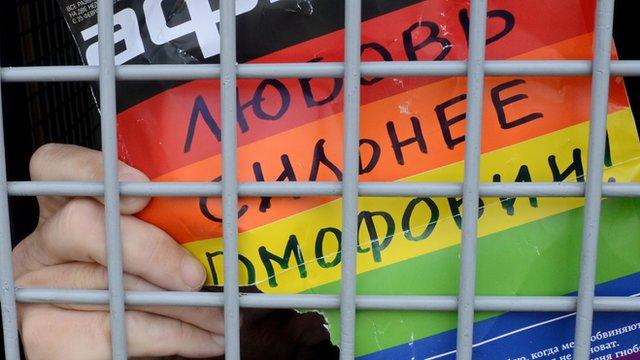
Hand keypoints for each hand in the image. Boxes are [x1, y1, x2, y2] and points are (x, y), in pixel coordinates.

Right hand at [12, 143, 224, 358]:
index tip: (143, 190)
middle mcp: (42, 246)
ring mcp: (38, 291)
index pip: (54, 166)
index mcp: (64, 209)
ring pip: (110, 285)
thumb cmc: (150, 288)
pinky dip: (174, 337)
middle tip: (197, 276)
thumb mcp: (154, 245)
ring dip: (181, 304)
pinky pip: (120, 330)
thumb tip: (221, 215)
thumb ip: (168, 223)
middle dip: (150, 249)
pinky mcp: (50, 337)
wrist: (120, 347)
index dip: (91, 169)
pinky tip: (206, 339)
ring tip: (222, 315)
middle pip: (83, 224)